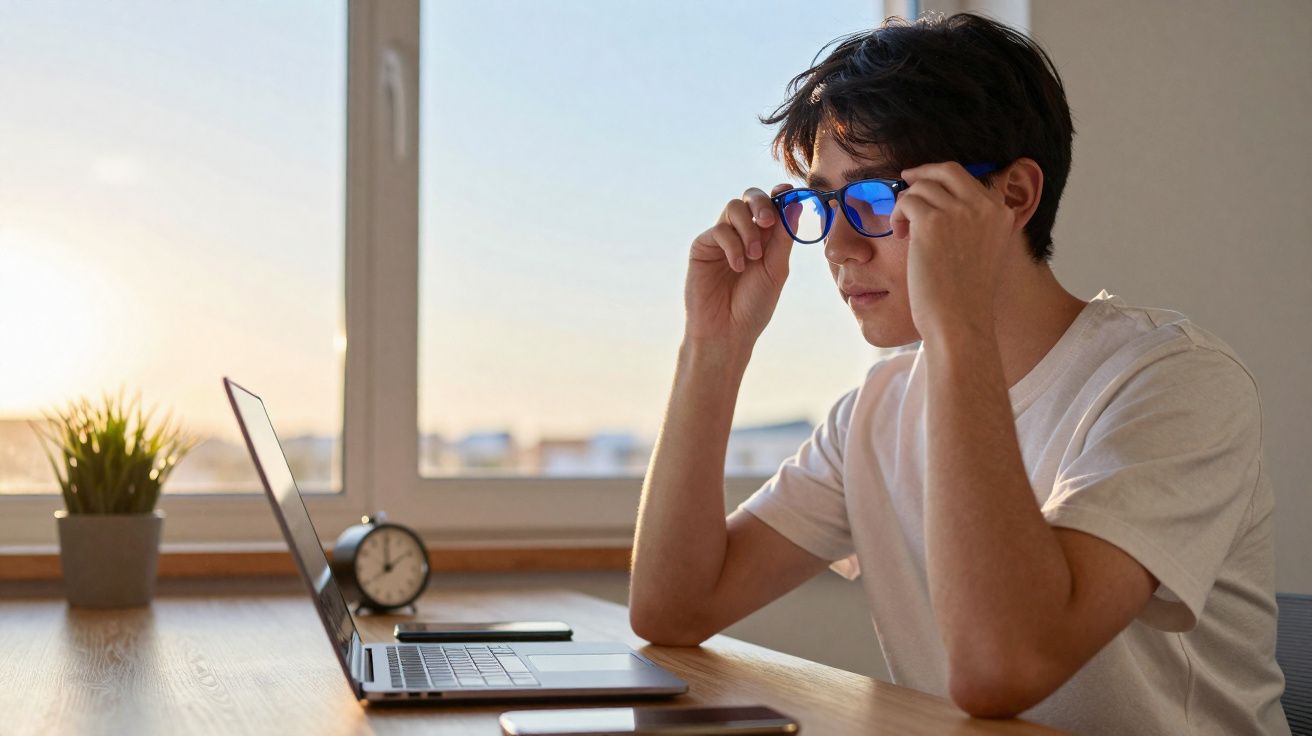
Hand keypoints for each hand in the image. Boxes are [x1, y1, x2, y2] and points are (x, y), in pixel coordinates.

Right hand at [684, 183, 795, 349]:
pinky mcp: (703, 246)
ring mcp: (722, 239)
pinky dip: (733, 245)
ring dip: (748, 228)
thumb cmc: (753, 306)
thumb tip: (795, 203)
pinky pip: (719, 229)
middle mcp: (743, 233)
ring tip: (754, 256)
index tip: (787, 191)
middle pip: (750, 198)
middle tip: (768, 222)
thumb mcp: (776, 270)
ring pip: (734, 207)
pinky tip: (737, 266)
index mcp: (765, 238)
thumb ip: (784, 238)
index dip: (779, 194)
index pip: (772, 205)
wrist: (727, 331)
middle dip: (762, 203)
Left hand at [889, 162, 1017, 342]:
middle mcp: (984, 207)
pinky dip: (897, 215)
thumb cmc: (966, 297)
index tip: (923, 183)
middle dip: (922, 173)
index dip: (941, 178)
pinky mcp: (932, 222)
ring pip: (921, 188)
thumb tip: (944, 203)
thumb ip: (975, 224)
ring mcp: (959, 212)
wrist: (960, 321)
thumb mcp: (985, 251)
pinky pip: (906, 202)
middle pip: (946, 171)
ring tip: (903, 230)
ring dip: (906, 205)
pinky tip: (899, 235)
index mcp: (1001, 212)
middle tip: (904, 180)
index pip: (967, 178)